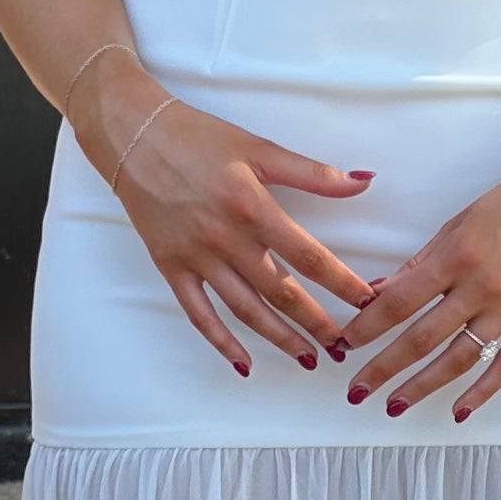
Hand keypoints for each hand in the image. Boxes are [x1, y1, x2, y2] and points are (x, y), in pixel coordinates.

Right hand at [97, 80, 375, 377]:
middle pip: (280, 291)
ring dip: (279, 338)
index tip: (368, 303)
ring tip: (309, 358)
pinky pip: (198, 313)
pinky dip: (221, 342)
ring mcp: (195, 256)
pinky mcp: (170, 266)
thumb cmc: (198, 137)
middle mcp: (224, 238)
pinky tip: (244, 364)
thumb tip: (363, 182)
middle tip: (344, 345)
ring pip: (245, 310)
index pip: (308, 256)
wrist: (133, 135)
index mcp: (251, 206)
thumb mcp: (259, 148)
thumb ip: (313, 173)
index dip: (341, 283)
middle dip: (316, 322)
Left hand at [333, 139, 500, 419]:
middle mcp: (482, 285)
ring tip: (394, 405)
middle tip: (357, 390)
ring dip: (422, 387)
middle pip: (422, 338)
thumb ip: (419, 263)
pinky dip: (482, 391)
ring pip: (459, 359)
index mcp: (457, 255)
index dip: (367, 329)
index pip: (399, 302)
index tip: (344, 346)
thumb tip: (379, 294)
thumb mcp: (458, 223)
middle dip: (383, 368)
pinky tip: (459, 410)